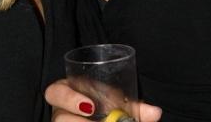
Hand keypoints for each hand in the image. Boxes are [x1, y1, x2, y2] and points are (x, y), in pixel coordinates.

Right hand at [46, 79, 161, 120]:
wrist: (100, 114)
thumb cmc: (104, 104)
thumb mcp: (115, 101)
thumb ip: (134, 107)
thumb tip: (156, 113)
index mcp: (66, 93)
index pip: (54, 92)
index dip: (68, 98)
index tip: (91, 107)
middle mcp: (59, 112)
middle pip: (59, 118)